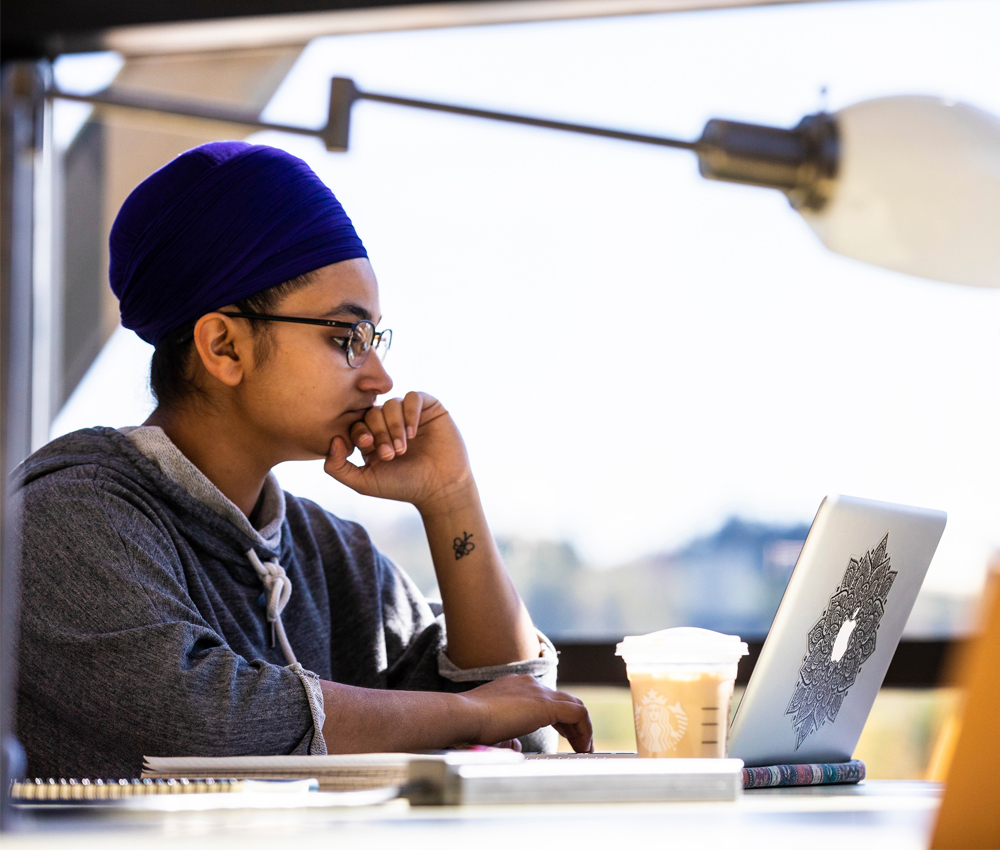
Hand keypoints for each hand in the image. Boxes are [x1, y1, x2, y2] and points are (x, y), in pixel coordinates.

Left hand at [324, 392, 473, 510]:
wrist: (440, 488)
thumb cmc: (403, 486)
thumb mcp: (363, 482)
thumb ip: (337, 467)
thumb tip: (333, 439)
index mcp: (372, 438)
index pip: (357, 422)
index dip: (360, 432)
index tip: (369, 448)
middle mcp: (389, 423)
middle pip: (373, 412)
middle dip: (379, 433)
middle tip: (390, 454)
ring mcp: (409, 414)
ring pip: (392, 404)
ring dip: (394, 426)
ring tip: (403, 448)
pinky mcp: (429, 408)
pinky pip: (413, 397)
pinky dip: (410, 413)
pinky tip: (413, 434)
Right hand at [459, 675, 593, 753]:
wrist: (464, 714)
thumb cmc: (471, 724)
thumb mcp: (493, 729)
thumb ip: (508, 735)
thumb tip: (516, 746)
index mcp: (515, 687)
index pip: (545, 699)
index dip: (558, 719)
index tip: (563, 736)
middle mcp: (529, 684)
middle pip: (563, 700)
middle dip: (573, 724)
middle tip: (579, 744)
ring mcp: (537, 691)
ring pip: (573, 705)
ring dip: (581, 728)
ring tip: (584, 748)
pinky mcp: (545, 704)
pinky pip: (577, 713)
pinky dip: (584, 730)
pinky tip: (582, 747)